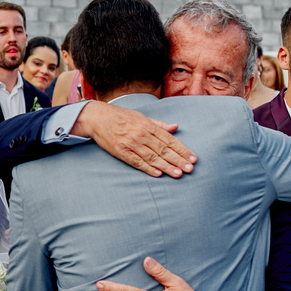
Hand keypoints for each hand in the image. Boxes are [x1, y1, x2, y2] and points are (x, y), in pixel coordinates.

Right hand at [75, 103, 196, 177]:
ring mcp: (131, 144)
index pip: (169, 139)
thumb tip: (175, 127)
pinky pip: (137, 162)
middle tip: (190, 169)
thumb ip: (159, 124)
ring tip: (178, 174)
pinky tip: (158, 173)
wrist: (98, 118)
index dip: (182, 149)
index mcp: (148, 125)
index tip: (193, 158)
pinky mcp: (121, 152)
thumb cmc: (121, 117)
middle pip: (163, 149)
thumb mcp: (142, 117)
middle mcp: (141, 134)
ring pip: (152, 157)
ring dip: (166, 166)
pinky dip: (148, 168)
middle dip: (178, 160)